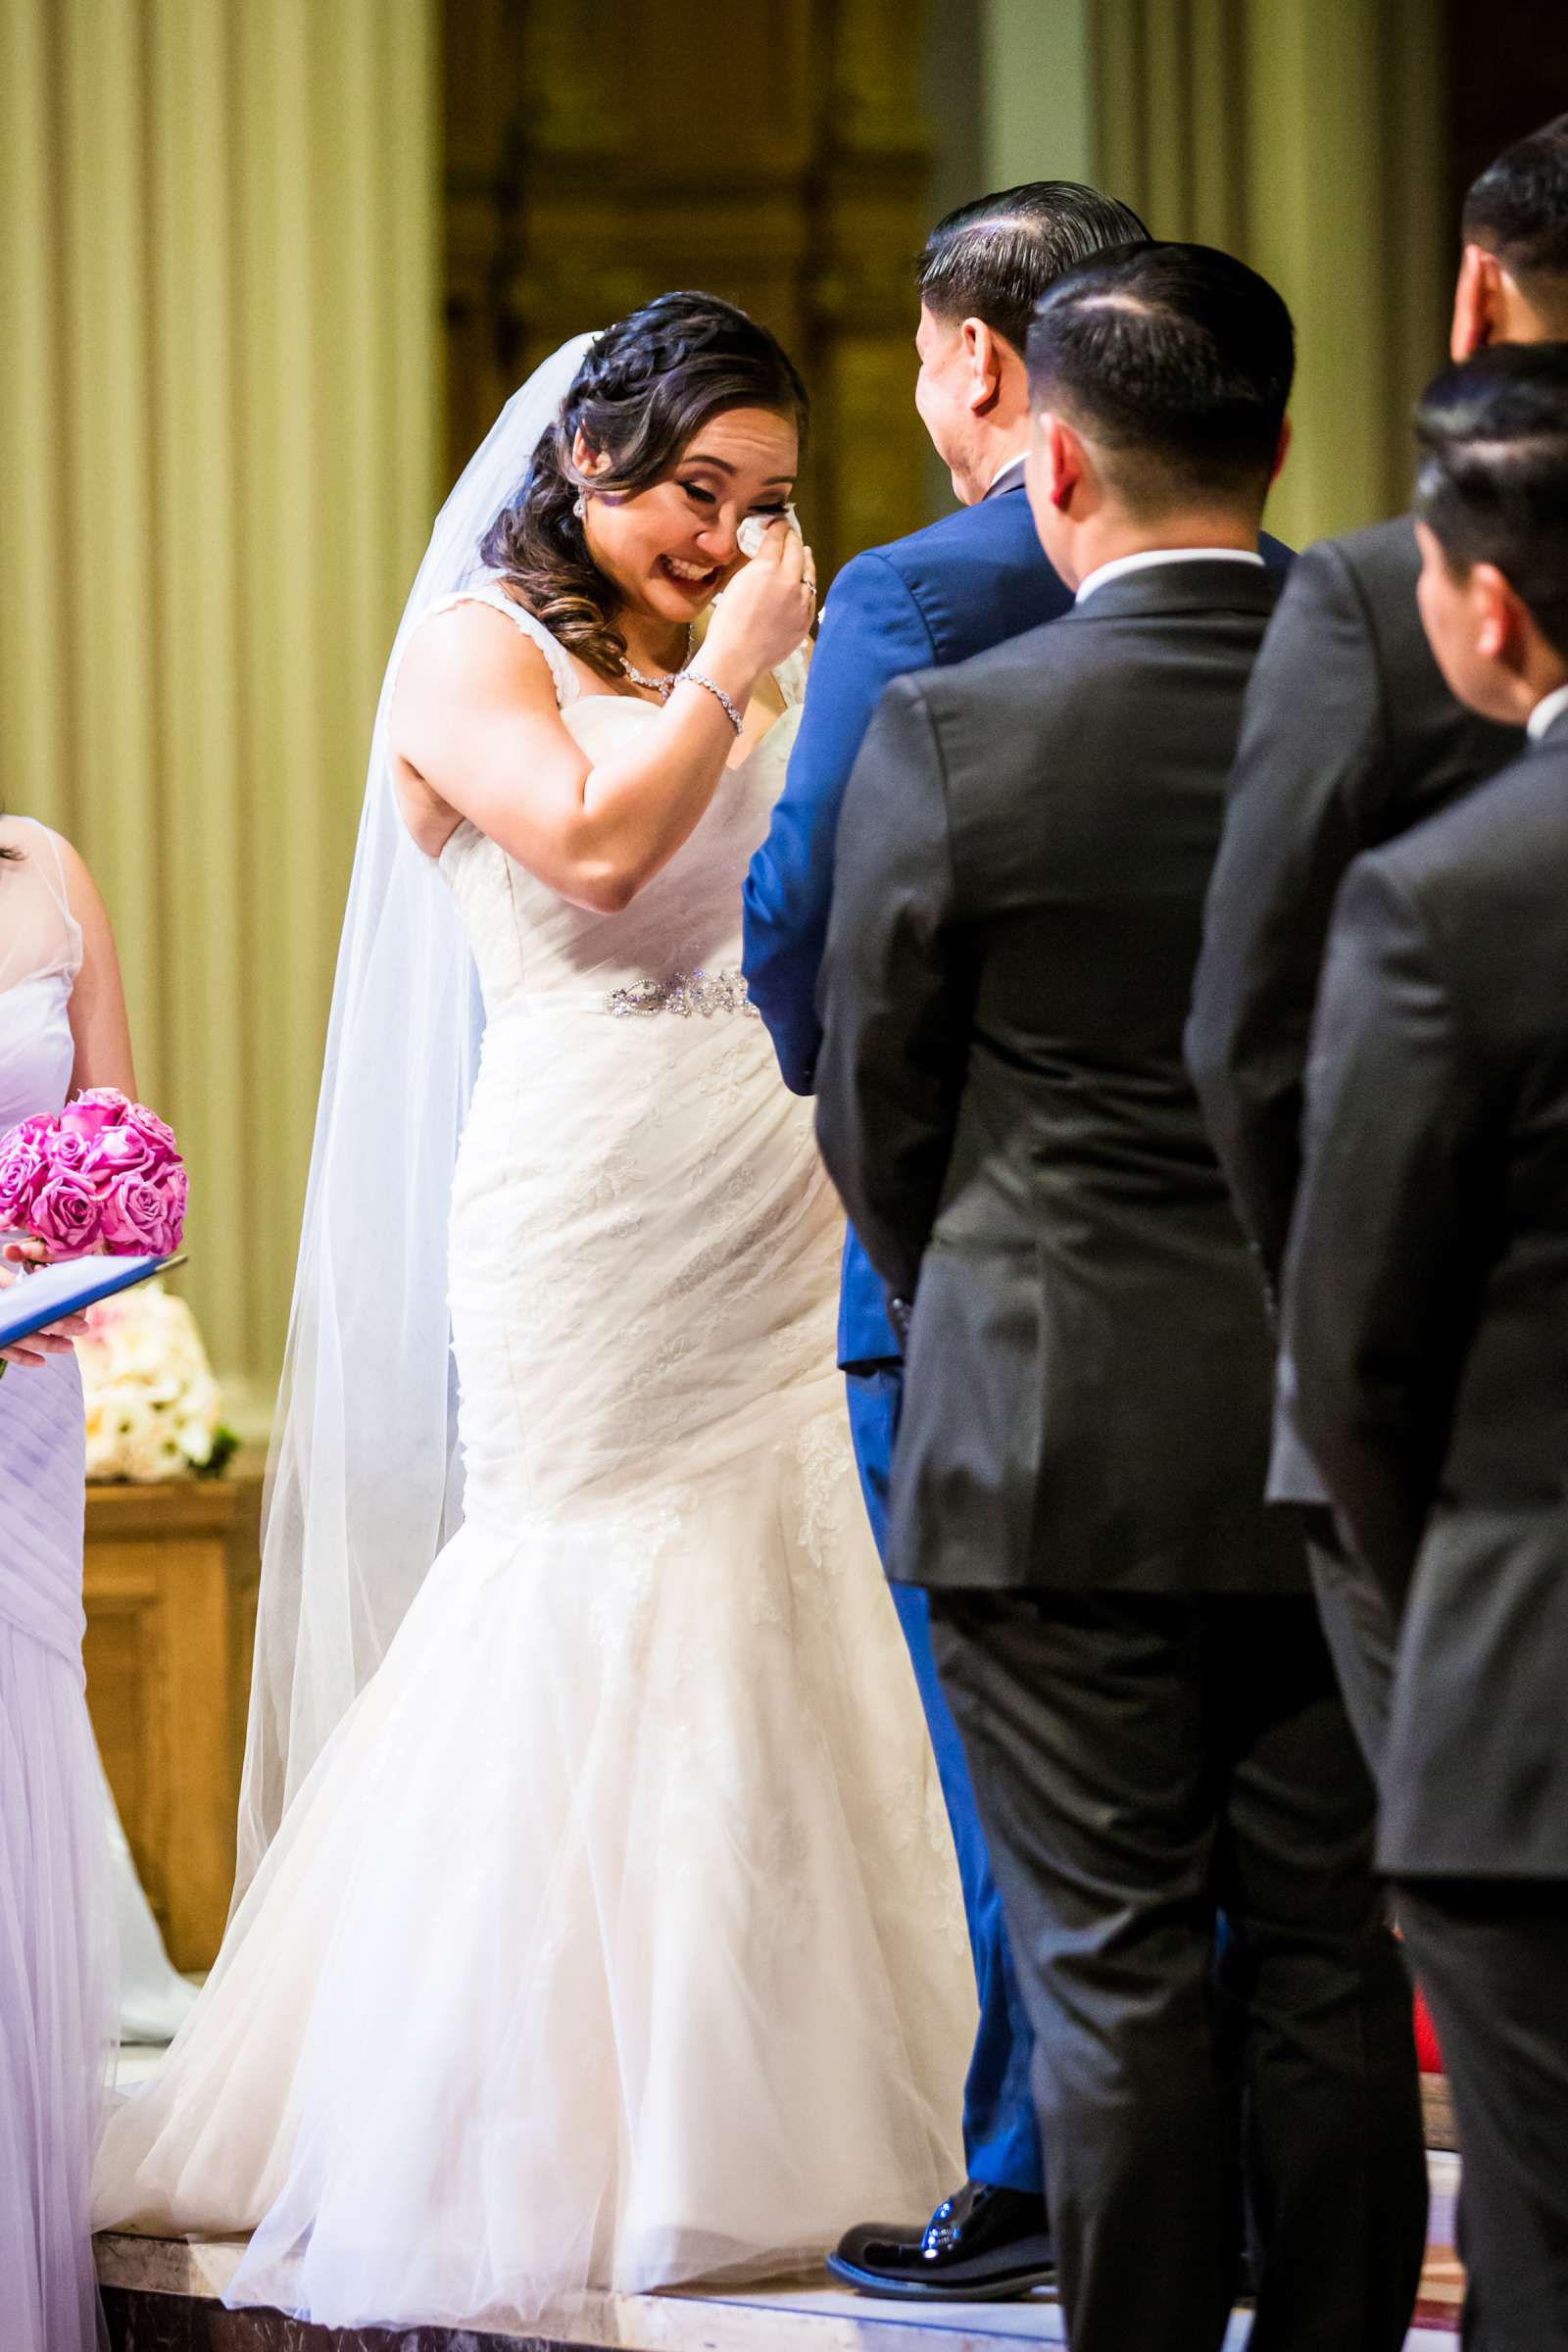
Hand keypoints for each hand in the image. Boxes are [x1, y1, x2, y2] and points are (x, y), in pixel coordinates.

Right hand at [0, 1241, 87, 1368]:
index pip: (32, 1298)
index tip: (80, 1305)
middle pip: (30, 1319)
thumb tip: (46, 1280)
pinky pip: (5, 1350)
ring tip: (69, 1346)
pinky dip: (22, 1357)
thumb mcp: (1, 1277)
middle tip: (84, 1327)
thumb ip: (14, 1274)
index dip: (56, 1305)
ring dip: (46, 1344)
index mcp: (4, 1290)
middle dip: (59, 1323)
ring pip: (20, 1338)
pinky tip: (40, 1362)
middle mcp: (3, 1310)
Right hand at [706, 519, 814, 679]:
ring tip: (804, 550)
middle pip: (796, 550)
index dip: (778, 527)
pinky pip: (811, 595)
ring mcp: (801, 600)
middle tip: (790, 532)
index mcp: (766, 568)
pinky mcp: (806, 618)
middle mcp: (788, 580)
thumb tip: (766, 558)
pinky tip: (806, 581)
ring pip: (809, 572)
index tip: (778, 522)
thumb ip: (755, 567)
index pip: (777, 538)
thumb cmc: (728, 624)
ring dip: (805, 558)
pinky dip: (808, 583)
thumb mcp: (736, 584)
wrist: (738, 657)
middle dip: (793, 538)